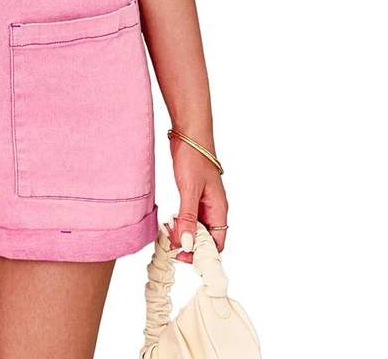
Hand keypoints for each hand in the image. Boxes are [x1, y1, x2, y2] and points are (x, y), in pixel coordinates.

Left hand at [168, 133, 227, 262]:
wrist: (189, 131)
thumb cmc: (194, 156)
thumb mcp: (189, 189)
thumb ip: (188, 217)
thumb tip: (187, 244)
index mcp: (219, 208)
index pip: (216, 244)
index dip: (202, 255)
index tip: (183, 257)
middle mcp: (214, 207)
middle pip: (206, 238)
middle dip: (191, 246)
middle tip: (171, 247)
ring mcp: (204, 201)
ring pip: (197, 227)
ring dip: (184, 234)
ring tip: (168, 236)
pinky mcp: (193, 193)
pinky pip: (190, 215)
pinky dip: (181, 222)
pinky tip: (170, 223)